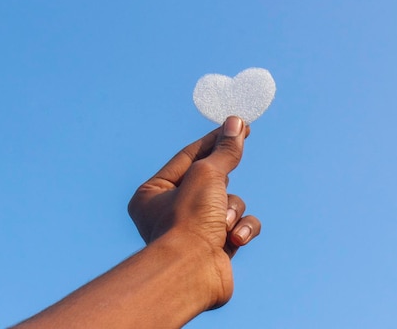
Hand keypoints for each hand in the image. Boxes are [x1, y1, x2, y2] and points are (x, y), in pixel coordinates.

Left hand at [127, 116, 261, 308]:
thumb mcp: (207, 174)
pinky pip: (239, 226)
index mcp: (154, 193)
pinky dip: (242, 229)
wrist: (193, 272)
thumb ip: (224, 150)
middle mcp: (171, 212)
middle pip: (212, 179)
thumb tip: (236, 124)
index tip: (239, 125)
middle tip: (238, 155)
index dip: (215, 139)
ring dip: (233, 210)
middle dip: (224, 182)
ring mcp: (195, 231)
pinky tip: (235, 239)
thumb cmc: (189, 219)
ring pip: (230, 203)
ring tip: (224, 223)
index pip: (189, 156)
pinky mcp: (217, 248)